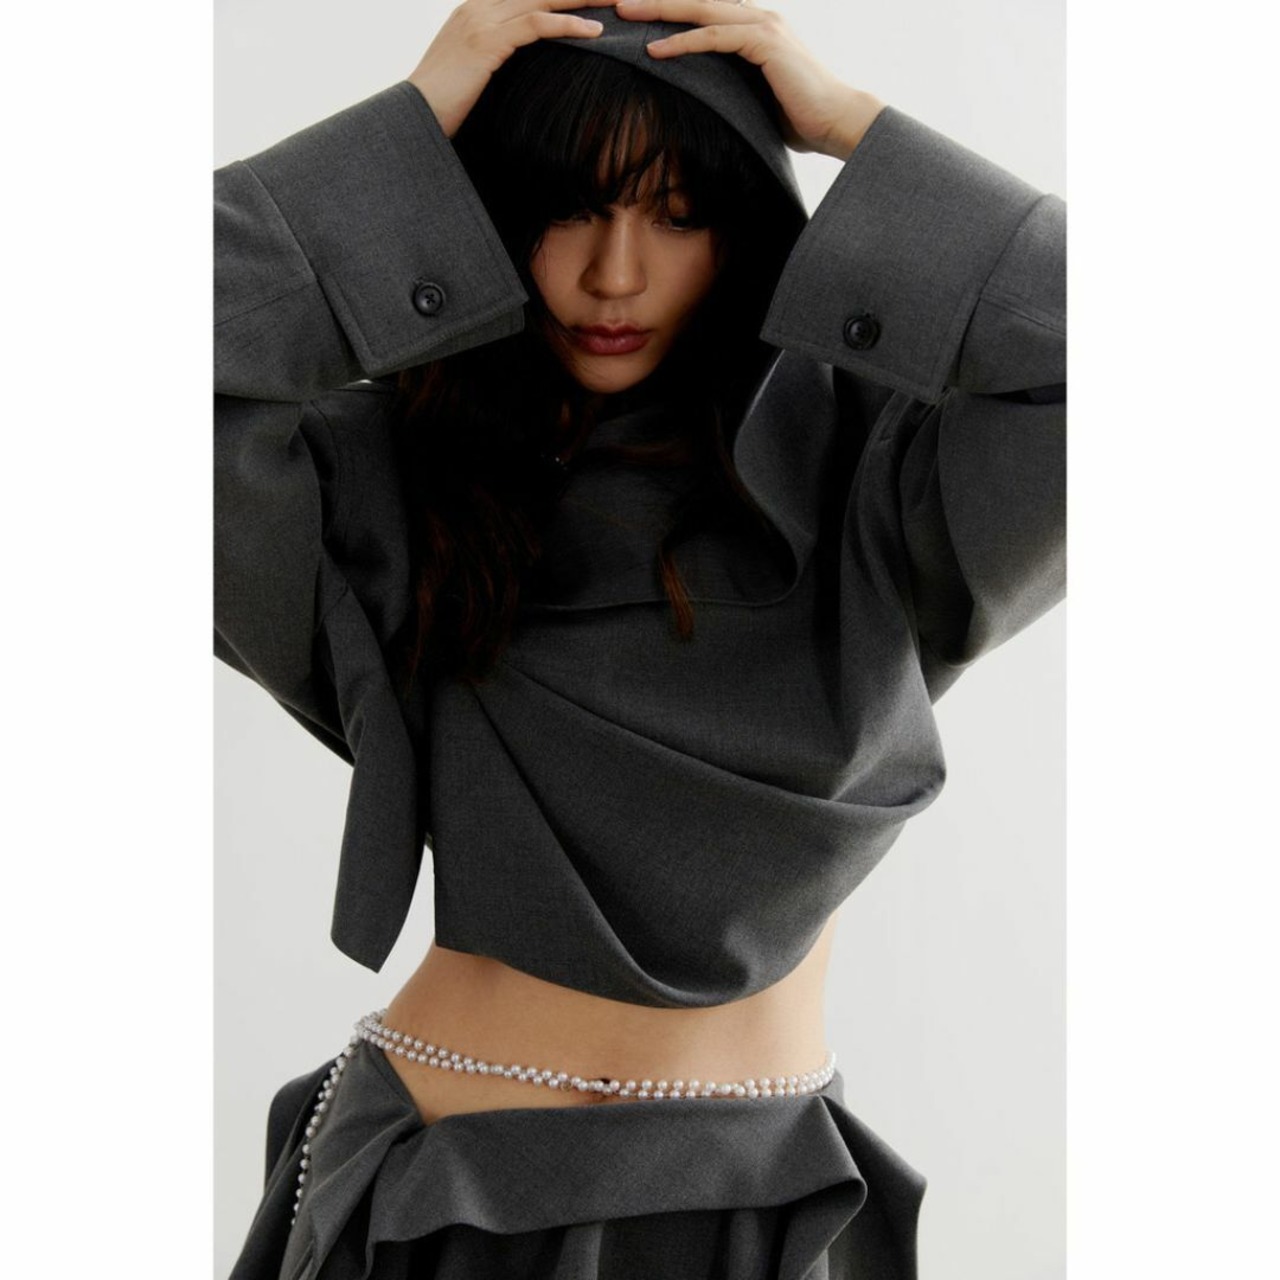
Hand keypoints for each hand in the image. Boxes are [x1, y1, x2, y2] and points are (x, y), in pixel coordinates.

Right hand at [408, 0, 618, 136]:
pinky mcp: (487, 42)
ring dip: (582, 0)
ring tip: (614, 2)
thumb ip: (497, 59)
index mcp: (476, 10)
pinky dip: (568, 26)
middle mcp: (478, 7)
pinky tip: (594, 32)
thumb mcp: (473, 73)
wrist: (413, 116)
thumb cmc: (442, 104)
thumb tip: (527, 70)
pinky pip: (536, 26)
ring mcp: (482, 21)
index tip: (589, 0)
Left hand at [612, 0, 884, 160]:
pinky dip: (684, 42)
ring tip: (623, 15)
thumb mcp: (757, 100)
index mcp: (754, 28)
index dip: (669, 10)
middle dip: (655, 0)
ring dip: (660, 11)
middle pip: (696, 1)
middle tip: (616, 2)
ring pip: (700, 9)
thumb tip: (705, 103)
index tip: (635, 17)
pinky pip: (714, 36)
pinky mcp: (764, 43)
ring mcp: (762, 26)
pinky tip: (655, 50)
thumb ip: (733, 89)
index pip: (703, 11)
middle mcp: (757, 18)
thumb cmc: (803, 119)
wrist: (840, 121)